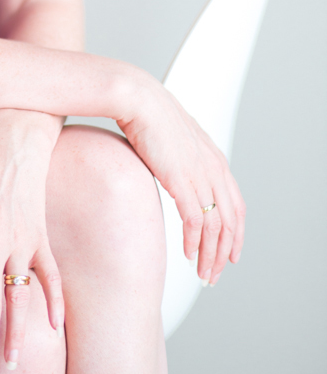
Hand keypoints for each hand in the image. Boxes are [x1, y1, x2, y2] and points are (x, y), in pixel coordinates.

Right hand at [118, 77, 245, 283]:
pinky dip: (195, 243)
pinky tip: (189, 255)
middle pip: (230, 222)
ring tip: (203, 275)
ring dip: (211, 255)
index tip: (230, 254)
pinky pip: (195, 222)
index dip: (236, 233)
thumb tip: (174, 173)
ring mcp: (200, 174)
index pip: (236, 205)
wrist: (137, 98)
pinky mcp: (182, 180)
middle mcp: (214, 169)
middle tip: (215, 275)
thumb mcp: (174, 140)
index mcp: (215, 159)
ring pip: (215, 227)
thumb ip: (182, 159)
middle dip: (225, 253)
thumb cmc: (147, 115)